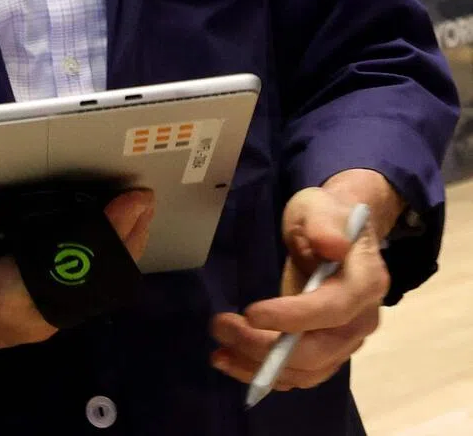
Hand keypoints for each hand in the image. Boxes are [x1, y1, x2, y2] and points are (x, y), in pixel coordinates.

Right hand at [0, 187, 154, 359]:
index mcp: (2, 292)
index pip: (70, 265)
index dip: (106, 234)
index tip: (130, 202)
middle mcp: (28, 316)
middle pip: (92, 282)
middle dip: (123, 239)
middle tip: (143, 200)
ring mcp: (34, 325)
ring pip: (90, 293)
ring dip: (115, 254)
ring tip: (134, 216)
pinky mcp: (34, 323)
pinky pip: (78, 297)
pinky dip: (98, 268)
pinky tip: (105, 243)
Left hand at [210, 186, 389, 391]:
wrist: (336, 232)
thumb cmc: (325, 216)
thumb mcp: (321, 208)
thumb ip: (324, 225)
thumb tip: (333, 245)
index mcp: (366, 283)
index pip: (333, 309)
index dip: (294, 317)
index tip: (251, 313)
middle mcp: (361, 320)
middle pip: (317, 350)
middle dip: (265, 346)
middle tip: (221, 327)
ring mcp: (346, 341)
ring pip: (307, 370)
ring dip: (259, 367)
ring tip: (218, 353)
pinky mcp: (328, 351)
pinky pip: (299, 373)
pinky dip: (265, 374)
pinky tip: (231, 362)